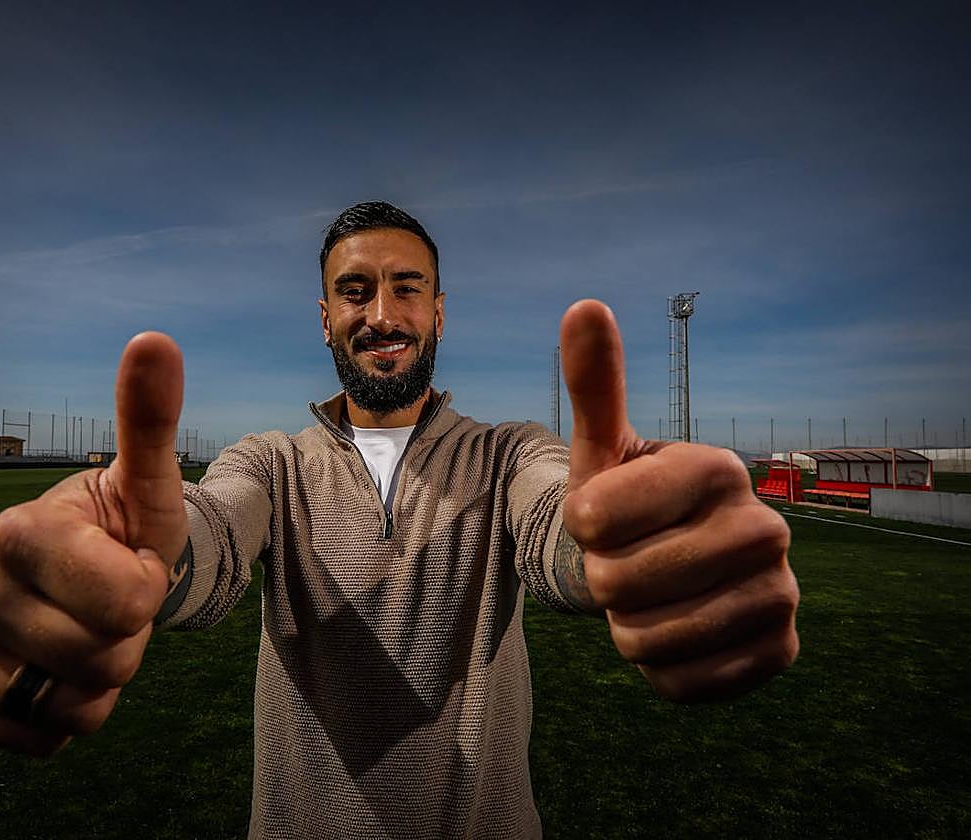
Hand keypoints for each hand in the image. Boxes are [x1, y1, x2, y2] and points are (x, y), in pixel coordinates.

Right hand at [0, 333, 187, 753]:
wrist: (81, 579)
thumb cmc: (120, 528)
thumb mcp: (146, 481)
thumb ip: (149, 419)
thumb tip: (155, 339)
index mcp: (17, 531)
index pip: (128, 603)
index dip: (148, 590)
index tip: (129, 563)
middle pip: (104, 658)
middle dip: (127, 639)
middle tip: (108, 604)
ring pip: (75, 706)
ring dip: (102, 680)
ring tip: (85, 632)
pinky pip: (44, 739)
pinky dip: (70, 716)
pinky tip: (57, 670)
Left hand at [559, 300, 798, 701]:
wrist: (677, 568)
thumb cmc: (628, 502)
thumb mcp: (604, 445)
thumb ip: (596, 382)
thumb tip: (583, 305)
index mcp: (718, 469)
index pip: (592, 518)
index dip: (579, 527)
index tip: (605, 517)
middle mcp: (766, 529)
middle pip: (617, 582)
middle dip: (603, 580)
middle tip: (630, 562)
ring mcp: (781, 596)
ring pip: (645, 640)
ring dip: (628, 627)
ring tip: (652, 597)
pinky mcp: (779, 654)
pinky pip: (680, 684)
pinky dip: (660, 669)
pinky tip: (679, 634)